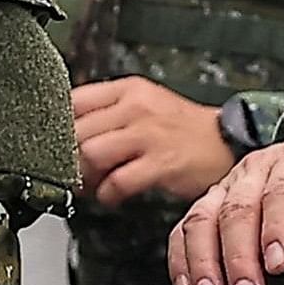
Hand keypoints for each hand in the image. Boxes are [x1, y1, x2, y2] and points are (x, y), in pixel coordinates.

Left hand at [72, 77, 235, 208]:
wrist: (227, 141)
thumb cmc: (182, 128)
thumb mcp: (144, 104)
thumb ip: (107, 112)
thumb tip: (65, 133)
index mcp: (129, 89)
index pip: (74, 101)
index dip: (58, 126)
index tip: (56, 144)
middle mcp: (136, 107)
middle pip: (77, 131)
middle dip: (68, 158)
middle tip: (73, 172)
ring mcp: (149, 135)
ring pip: (91, 154)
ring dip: (85, 177)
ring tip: (93, 184)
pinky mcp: (161, 163)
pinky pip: (117, 182)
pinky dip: (107, 195)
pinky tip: (112, 195)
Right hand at [166, 140, 283, 284]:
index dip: (278, 228)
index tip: (278, 268)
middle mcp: (258, 169)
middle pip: (238, 209)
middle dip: (239, 259)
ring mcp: (229, 187)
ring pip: (203, 219)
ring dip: (204, 264)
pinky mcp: (211, 207)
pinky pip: (186, 231)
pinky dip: (183, 261)